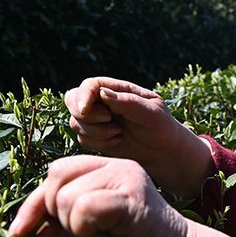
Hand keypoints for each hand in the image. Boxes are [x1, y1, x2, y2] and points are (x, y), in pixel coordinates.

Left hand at [8, 155, 188, 236]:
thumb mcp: (87, 235)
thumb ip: (56, 229)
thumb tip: (19, 232)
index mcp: (102, 169)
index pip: (54, 173)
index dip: (32, 204)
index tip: (19, 232)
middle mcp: (114, 165)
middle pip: (55, 178)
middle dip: (54, 212)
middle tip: (82, 230)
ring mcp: (125, 177)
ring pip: (67, 196)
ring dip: (72, 224)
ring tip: (100, 232)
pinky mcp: (132, 198)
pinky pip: (85, 207)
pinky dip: (84, 226)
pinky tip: (106, 233)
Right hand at [64, 77, 213, 199]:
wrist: (163, 151)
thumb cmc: (161, 127)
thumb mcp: (151, 112)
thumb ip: (127, 102)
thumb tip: (102, 93)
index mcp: (117, 89)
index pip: (90, 85)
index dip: (83, 95)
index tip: (85, 109)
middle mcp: (102, 101)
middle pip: (72, 99)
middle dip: (84, 114)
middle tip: (108, 121)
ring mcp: (96, 119)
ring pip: (75, 122)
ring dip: (95, 132)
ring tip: (119, 133)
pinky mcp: (93, 137)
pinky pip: (82, 139)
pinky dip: (97, 143)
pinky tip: (116, 141)